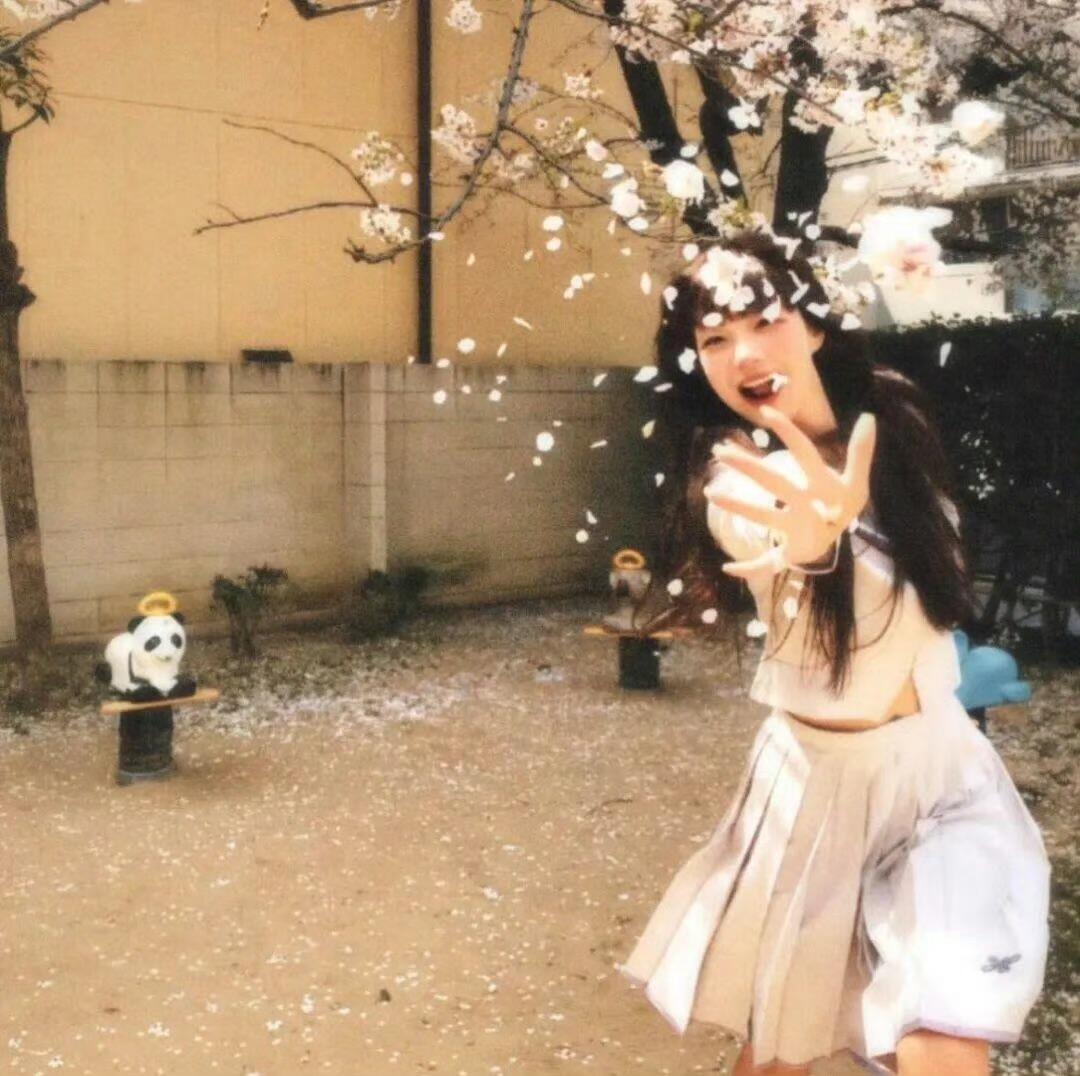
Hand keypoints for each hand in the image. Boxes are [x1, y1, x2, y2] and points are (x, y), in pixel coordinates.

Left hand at [706, 406, 876, 577]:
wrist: (839, 546)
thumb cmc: (842, 507)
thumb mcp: (856, 482)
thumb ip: (861, 452)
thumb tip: (869, 417)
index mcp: (825, 487)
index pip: (806, 453)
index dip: (789, 431)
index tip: (766, 412)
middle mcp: (809, 507)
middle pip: (774, 483)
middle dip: (747, 466)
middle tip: (719, 451)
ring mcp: (797, 530)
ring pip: (764, 518)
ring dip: (736, 506)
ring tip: (710, 492)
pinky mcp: (788, 552)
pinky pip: (767, 562)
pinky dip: (748, 569)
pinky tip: (726, 567)